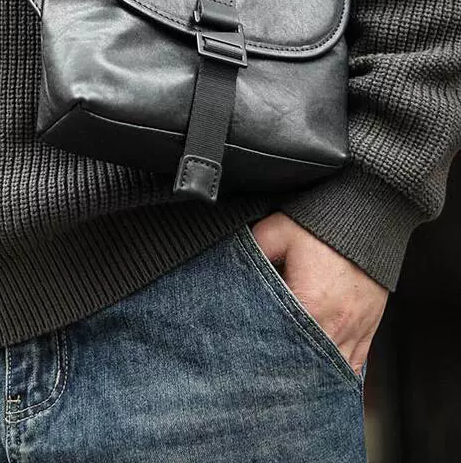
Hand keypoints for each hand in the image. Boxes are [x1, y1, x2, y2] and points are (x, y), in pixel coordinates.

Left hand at [251, 212, 388, 375]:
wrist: (366, 215)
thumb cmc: (319, 225)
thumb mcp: (275, 231)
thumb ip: (250, 252)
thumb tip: (228, 266)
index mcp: (309, 306)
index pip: (281, 345)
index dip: (264, 355)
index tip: (250, 362)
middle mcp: (335, 325)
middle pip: (307, 366)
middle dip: (288, 373)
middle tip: (266, 380)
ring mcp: (356, 329)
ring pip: (333, 370)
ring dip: (314, 376)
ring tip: (292, 384)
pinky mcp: (370, 326)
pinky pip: (355, 364)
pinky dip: (338, 373)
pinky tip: (324, 380)